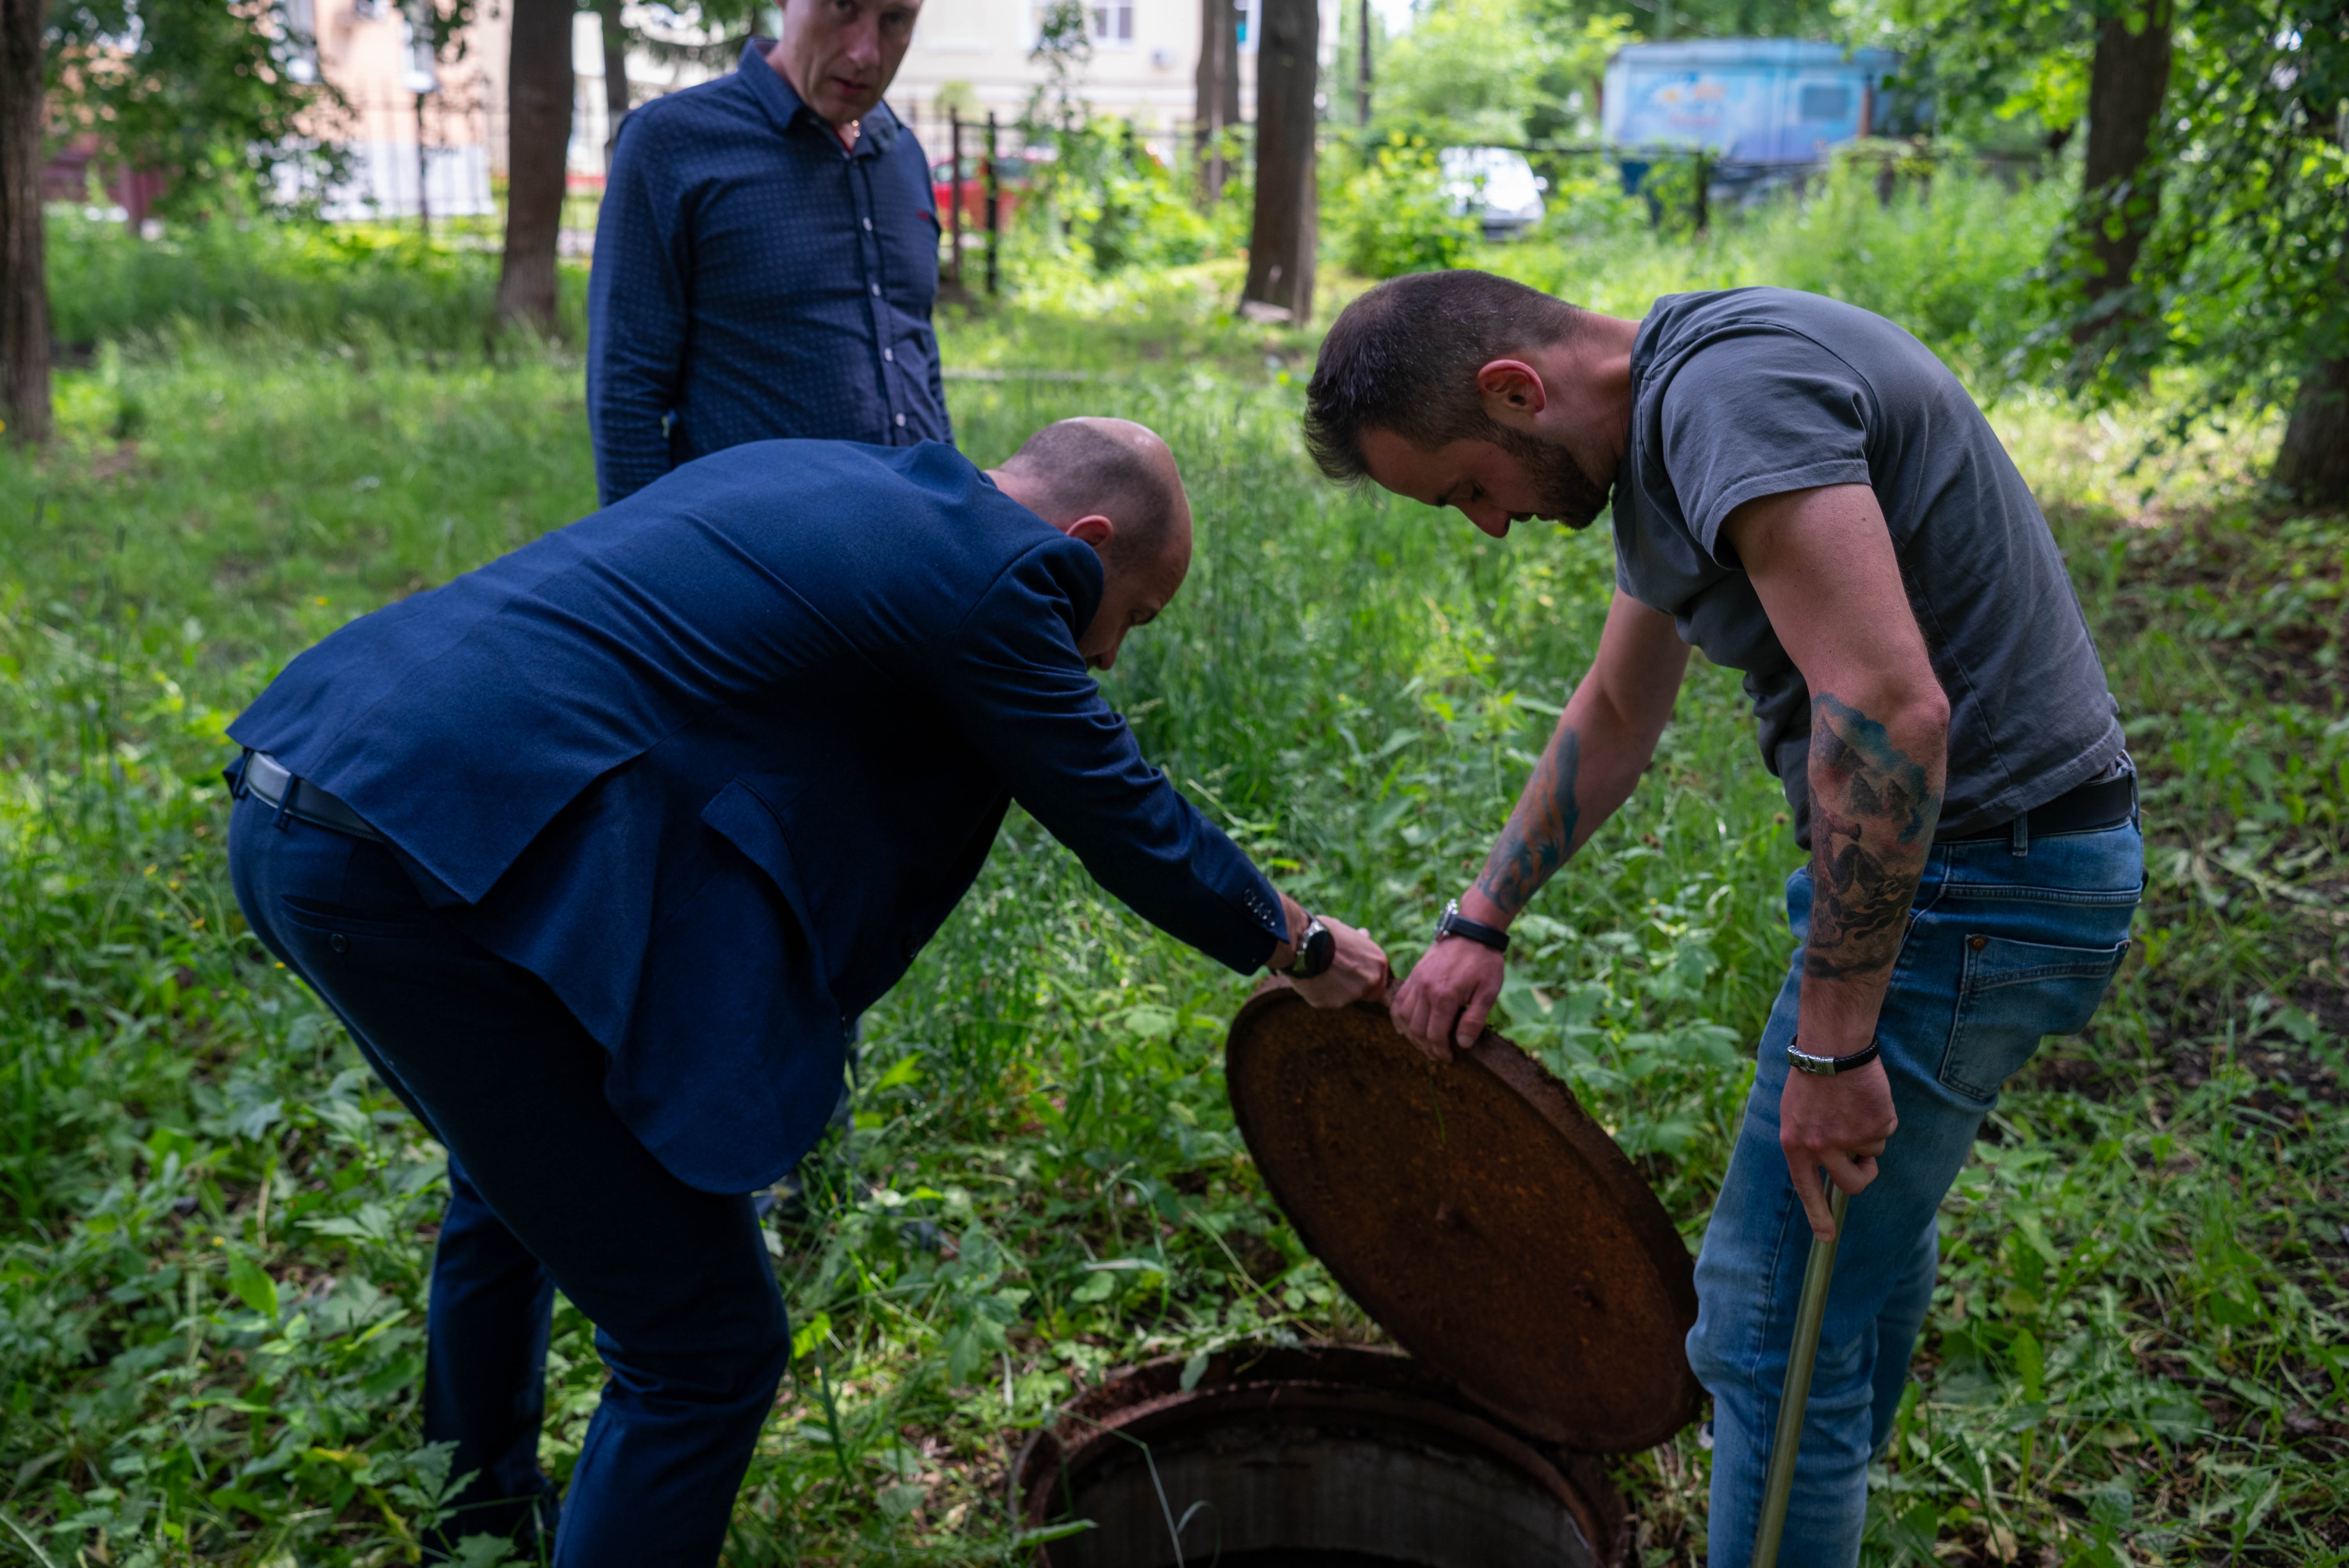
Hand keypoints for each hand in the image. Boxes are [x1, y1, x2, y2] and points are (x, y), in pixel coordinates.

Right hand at [1288, 915, 1389, 1007]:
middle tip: (1337, 974)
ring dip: (1336, 988)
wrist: (1302, 943)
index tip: (1355, 972)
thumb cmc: (1324, 932)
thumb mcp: (1347, 932)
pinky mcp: (1332, 1004)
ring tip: (1320, 972)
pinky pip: (1327, 1000)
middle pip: (1366, 992)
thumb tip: (1364, 934)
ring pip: (1346, 997)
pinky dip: (1321, 992)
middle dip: (1354, 986)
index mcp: (1378, 962)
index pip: (1381, 980)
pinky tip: (1312, 978)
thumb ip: (1359, 941)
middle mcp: (1371, 981)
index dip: (1367, 976)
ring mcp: (1352, 995)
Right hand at [1389, 936, 1504, 1061]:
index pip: (1435, 1035)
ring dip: (1413, 1035)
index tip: (1449, 1058)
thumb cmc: (1484, 962)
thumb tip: (1462, 1044)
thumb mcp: (1489, 992)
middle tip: (1439, 1054)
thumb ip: (1474, 1019)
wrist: (1471, 932)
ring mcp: (1416, 982)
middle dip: (1427, 1047)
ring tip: (1426, 1044)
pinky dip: (1398, 1018)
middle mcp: (1425, 990)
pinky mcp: (1413, 976)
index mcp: (1445, 996)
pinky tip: (1405, 1027)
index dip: (1440, 1051)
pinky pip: (1398, 1001)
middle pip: (1417, 1030)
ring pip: (1404, 1018)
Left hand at [1778, 1058, 1896, 1238]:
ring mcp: (1850, 1139)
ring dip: (1868, 1136)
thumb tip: (1825, 1170)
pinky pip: (1885, 1134)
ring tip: (1854, 1106)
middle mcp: (1821, 1147)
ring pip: (1871, 1154)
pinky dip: (1880, 1118)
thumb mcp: (1794, 1114)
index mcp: (1795, 1145)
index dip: (1818, 1215)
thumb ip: (1808, 1144)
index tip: (1826, 1237)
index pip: (1807, 1190)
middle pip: (1851, 1184)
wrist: (1833, 1047)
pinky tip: (1866, 1098)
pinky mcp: (1877, 1127)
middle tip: (1865, 1162)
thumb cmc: (1812, 1078)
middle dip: (1863, 1176)